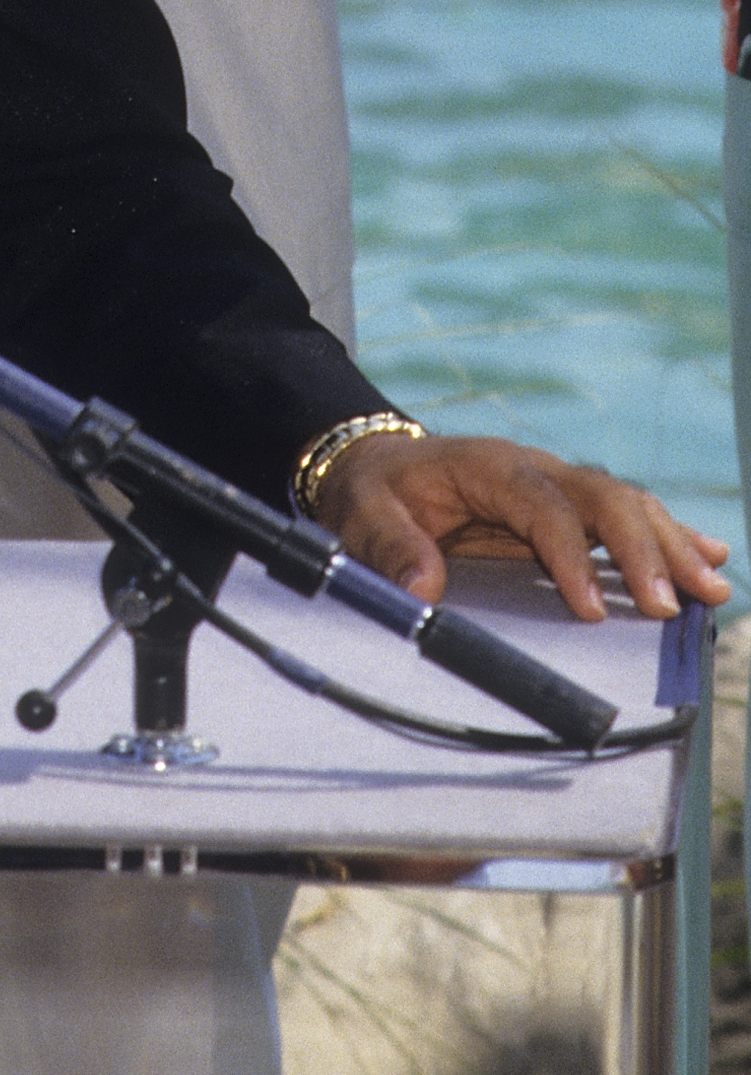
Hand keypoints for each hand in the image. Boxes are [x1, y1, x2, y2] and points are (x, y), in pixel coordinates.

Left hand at [312, 431, 730, 622]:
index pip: (539, 502)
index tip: (589, 609)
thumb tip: (422, 588)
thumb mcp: (362, 515)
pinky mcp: (567, 508)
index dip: (569, 553)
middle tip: (669, 604)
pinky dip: (667, 535)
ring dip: (669, 543)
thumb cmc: (374, 492)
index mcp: (486, 465)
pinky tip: (708, 557)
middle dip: (640, 547)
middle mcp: (532, 469)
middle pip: (599, 495)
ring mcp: (555, 485)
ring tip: (711, 586)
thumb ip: (390, 547)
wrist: (378, 466)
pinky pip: (623, 516)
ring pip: (623, 503)